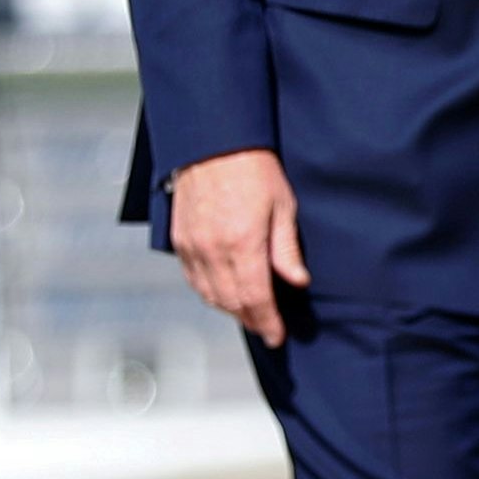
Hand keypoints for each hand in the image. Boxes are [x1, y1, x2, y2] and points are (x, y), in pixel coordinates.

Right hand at [171, 149, 309, 344]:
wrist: (213, 143)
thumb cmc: (253, 167)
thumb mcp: (283, 206)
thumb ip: (287, 249)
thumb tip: (297, 281)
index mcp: (243, 244)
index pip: (255, 298)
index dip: (267, 322)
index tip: (276, 336)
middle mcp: (213, 250)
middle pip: (232, 302)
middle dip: (251, 320)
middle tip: (266, 329)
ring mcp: (193, 247)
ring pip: (209, 295)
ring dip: (230, 310)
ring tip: (249, 315)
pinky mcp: (180, 240)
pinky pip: (193, 279)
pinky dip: (208, 293)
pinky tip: (222, 294)